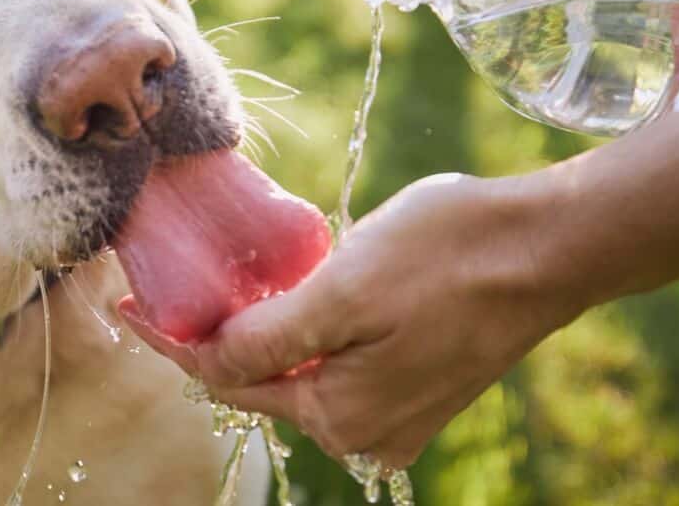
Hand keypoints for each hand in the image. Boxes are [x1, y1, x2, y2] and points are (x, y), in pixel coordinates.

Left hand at [122, 173, 586, 466]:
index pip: (225, 378)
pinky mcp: (421, 388)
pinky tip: (300, 292)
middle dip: (216, 337)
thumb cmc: (449, 254)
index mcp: (338, 415)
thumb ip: (269, 337)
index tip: (128, 304)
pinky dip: (312, 334)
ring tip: (230, 283)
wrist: (550, 246)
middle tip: (174, 285)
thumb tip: (209, 360)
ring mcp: (397, 416)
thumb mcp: (343, 288)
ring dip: (266, 332)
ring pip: (303, 372)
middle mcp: (364, 433)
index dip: (172, 339)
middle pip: (263, 381)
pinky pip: (343, 365)